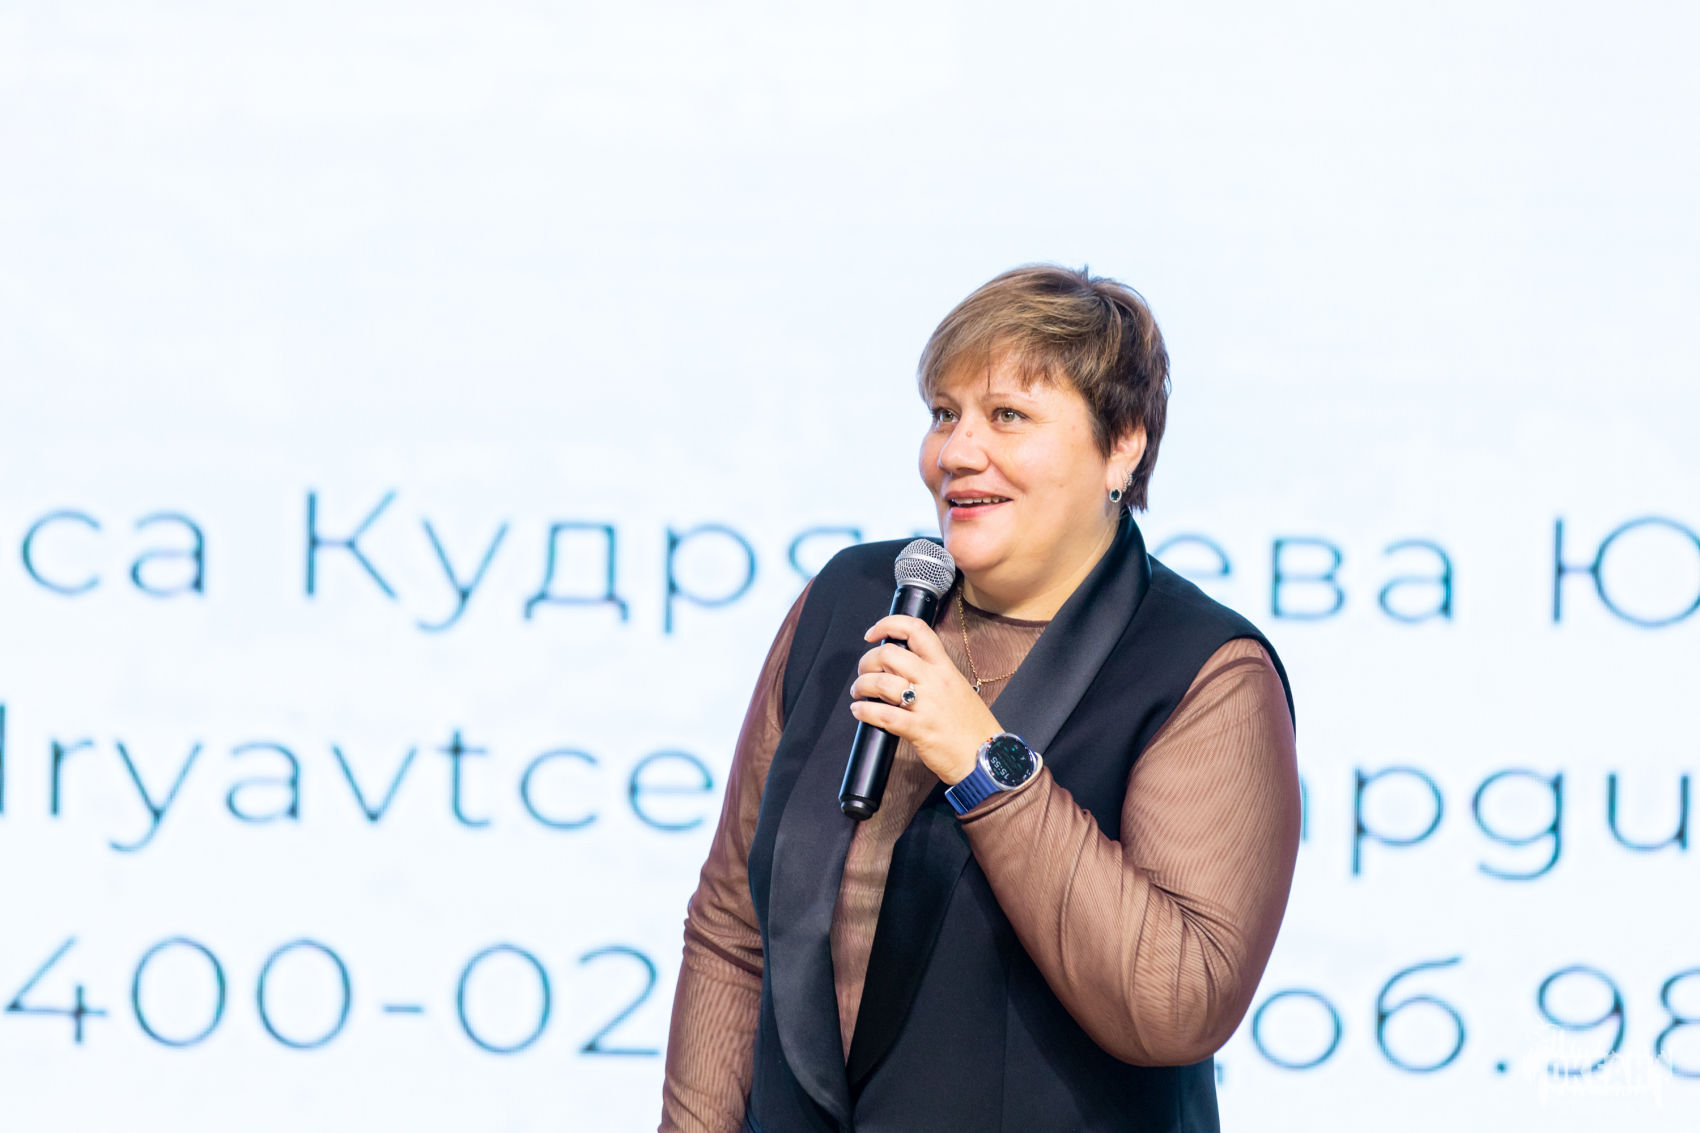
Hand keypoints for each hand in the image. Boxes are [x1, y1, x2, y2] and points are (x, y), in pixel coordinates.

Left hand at [847, 614, 1002, 785]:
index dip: (889, 625)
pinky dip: (864, 711)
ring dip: (862, 686)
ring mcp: (926, 704)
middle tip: (863, 672)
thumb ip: (932, 675)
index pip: (917, 630)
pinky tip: (859, 711)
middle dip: (867, 661)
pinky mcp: (918, 729)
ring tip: (859, 693)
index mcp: (945, 668)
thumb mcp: (957, 688)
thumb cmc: (972, 727)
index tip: (874, 633)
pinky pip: (883, 714)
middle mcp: (935, 681)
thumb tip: (901, 669)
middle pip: (890, 654)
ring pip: (881, 683)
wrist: (988, 757)